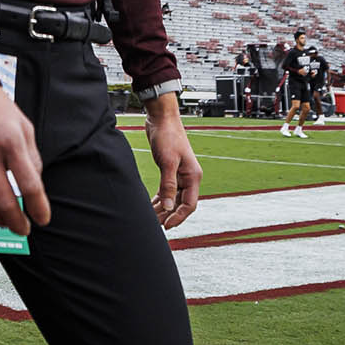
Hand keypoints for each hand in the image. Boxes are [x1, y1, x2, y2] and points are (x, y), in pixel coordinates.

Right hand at [0, 83, 49, 235]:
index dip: (38, 207)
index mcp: (11, 140)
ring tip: (5, 220)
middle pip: (4, 201)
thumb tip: (34, 190)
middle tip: (24, 228)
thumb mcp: (24, 127)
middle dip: (18, 222)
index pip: (29, 184)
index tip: (42, 219)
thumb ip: (32, 158)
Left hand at [143, 93, 201, 229]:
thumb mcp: (167, 162)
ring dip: (163, 208)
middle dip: (169, 215)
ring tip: (151, 218)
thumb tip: (168, 207)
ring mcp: (180, 174)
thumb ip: (168, 185)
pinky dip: (160, 199)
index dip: (178, 217)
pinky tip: (151, 205)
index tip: (166, 226)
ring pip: (173, 198)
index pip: (189, 204)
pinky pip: (167, 190)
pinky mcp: (170, 170)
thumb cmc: (167, 136)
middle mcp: (188, 177)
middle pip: (181, 204)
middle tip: (155, 225)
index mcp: (193, 176)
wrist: (162, 118)